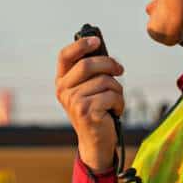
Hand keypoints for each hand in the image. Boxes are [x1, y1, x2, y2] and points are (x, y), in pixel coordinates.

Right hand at [55, 34, 124, 172]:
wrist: (96, 141)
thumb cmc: (96, 110)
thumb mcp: (89, 89)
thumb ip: (92, 71)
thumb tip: (102, 49)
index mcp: (62, 81)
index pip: (65, 56)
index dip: (81, 45)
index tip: (97, 41)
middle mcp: (63, 90)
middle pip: (88, 64)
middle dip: (109, 64)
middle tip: (120, 70)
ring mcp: (73, 101)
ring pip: (105, 81)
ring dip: (117, 90)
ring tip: (114, 101)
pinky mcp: (87, 112)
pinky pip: (112, 96)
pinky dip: (120, 103)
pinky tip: (114, 111)